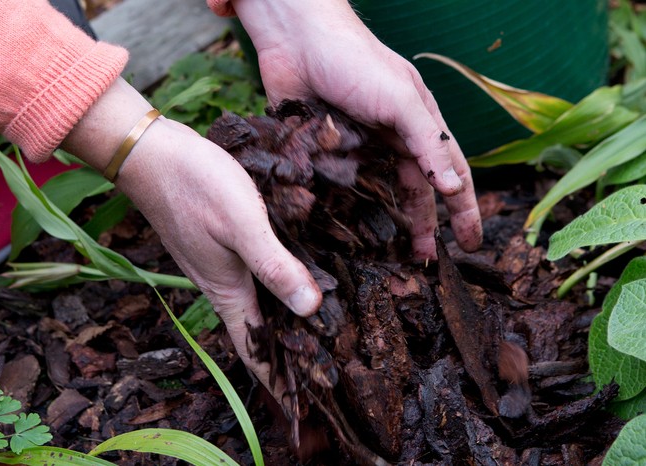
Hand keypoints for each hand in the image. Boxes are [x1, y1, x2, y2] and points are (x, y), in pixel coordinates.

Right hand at [63, 79, 321, 398]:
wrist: (148, 152)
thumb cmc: (194, 186)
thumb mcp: (242, 225)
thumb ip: (274, 267)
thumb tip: (310, 309)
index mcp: (228, 290)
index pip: (255, 350)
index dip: (277, 382)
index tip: (298, 412)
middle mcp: (222, 284)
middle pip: (258, 334)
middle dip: (285, 358)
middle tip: (320, 375)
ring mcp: (217, 264)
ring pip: (255, 306)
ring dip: (279, 325)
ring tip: (313, 335)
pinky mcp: (217, 243)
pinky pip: (252, 278)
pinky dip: (272, 289)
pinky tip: (290, 276)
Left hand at [233, 0, 482, 257]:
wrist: (296, 38)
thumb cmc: (355, 60)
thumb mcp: (400, 100)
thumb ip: (428, 142)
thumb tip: (455, 188)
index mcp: (418, 123)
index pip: (451, 172)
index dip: (463, 208)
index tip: (471, 244)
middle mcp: (392, 137)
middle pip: (416, 189)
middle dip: (424, 224)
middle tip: (424, 260)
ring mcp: (360, 145)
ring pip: (381, 192)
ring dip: (389, 222)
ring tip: (391, 253)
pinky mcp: (327, 150)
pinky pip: (343, 186)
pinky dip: (351, 208)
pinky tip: (350, 230)